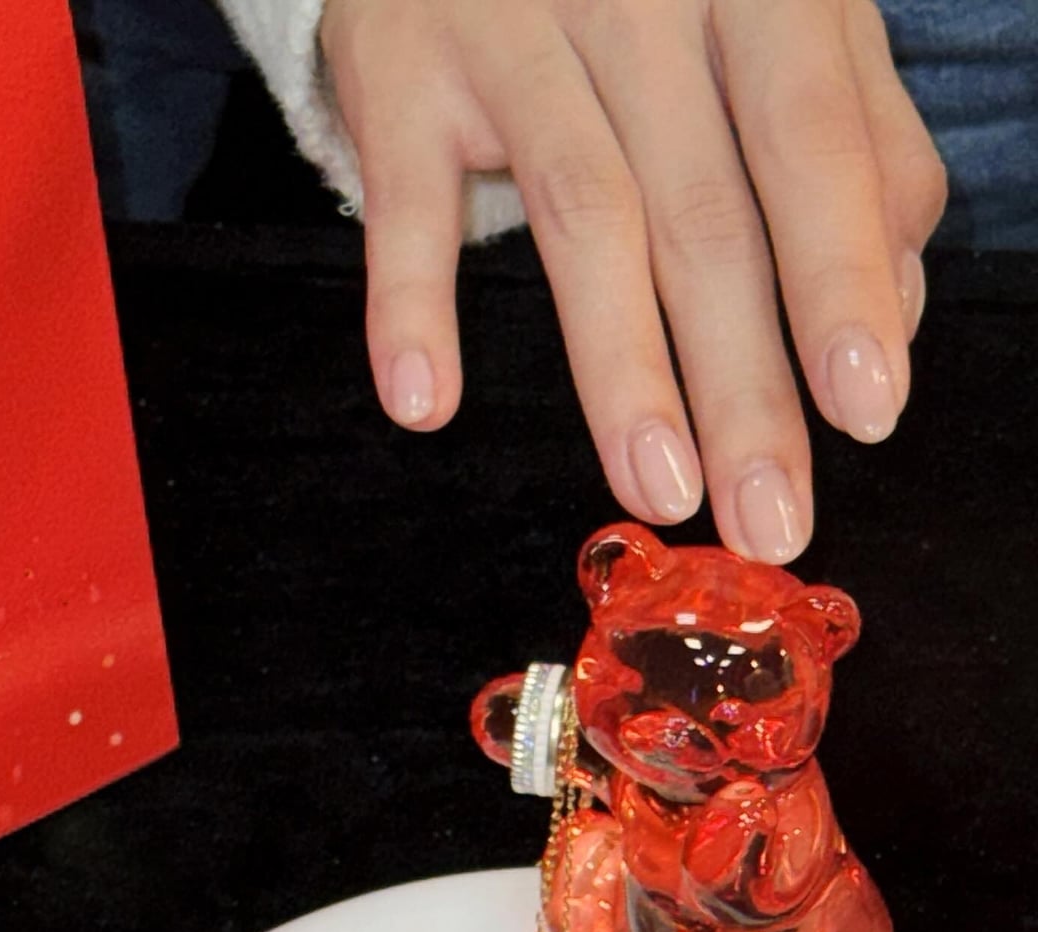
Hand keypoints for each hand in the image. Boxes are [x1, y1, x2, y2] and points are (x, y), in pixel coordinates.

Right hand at [321, 0, 945, 561]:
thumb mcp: (778, 27)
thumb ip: (856, 145)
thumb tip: (893, 309)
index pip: (811, 145)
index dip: (839, 282)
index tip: (865, 411)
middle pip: (703, 214)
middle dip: (743, 382)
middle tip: (767, 514)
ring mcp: (515, 30)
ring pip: (582, 219)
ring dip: (621, 371)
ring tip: (657, 489)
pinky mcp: (406, 69)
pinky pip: (410, 203)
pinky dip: (414, 303)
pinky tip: (427, 402)